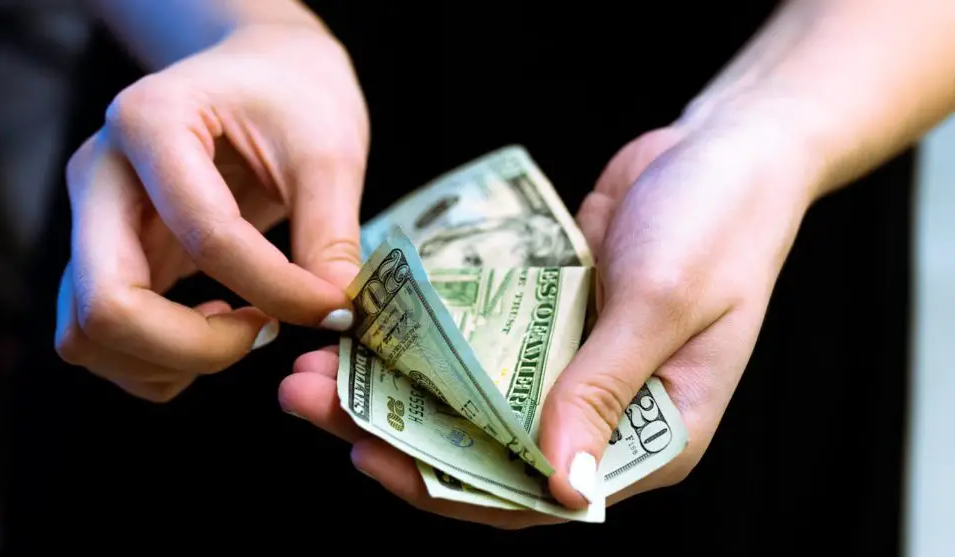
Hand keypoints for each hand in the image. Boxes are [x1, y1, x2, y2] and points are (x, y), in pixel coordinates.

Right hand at [54, 21, 369, 401]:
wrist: (259, 74)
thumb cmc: (291, 96)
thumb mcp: (328, 151)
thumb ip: (330, 236)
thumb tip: (333, 315)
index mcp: (151, 122)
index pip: (204, 235)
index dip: (276, 288)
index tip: (332, 307)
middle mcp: (99, 174)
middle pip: (106, 304)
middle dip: (195, 347)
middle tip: (265, 333)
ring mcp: (90, 220)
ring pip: (87, 334)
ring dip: (168, 360)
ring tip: (242, 330)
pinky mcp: (104, 257)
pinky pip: (101, 340)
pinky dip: (156, 360)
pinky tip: (214, 327)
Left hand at [281, 107, 819, 526]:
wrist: (726, 147)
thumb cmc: (720, 225)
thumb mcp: (664, 303)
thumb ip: (604, 390)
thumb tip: (556, 483)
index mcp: (651, 438)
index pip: (536, 497)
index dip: (447, 487)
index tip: (370, 457)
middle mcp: (605, 415)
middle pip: (487, 451)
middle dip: (397, 433)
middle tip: (314, 400)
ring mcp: (572, 367)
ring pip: (471, 399)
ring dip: (397, 386)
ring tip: (320, 363)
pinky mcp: (550, 321)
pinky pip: (478, 345)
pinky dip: (428, 339)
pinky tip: (371, 322)